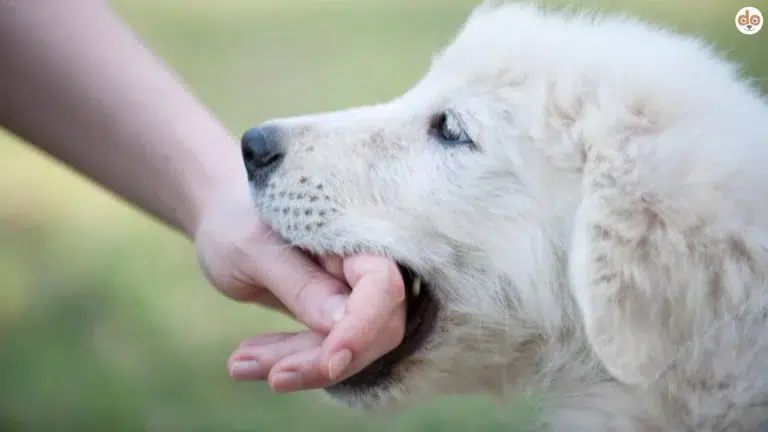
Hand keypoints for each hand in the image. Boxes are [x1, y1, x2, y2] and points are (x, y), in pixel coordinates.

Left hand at [194, 190, 406, 390]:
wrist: (225, 220)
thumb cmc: (236, 220)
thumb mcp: (253, 249)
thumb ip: (300, 284)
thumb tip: (341, 324)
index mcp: (355, 235)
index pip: (382, 286)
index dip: (363, 328)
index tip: (330, 362)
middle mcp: (365, 264)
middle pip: (375, 328)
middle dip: (323, 358)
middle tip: (271, 376)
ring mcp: (353, 292)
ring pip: (349, 347)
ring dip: (299, 364)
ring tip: (238, 364)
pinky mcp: (335, 316)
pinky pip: (325, 349)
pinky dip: (289, 360)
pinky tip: (245, 361)